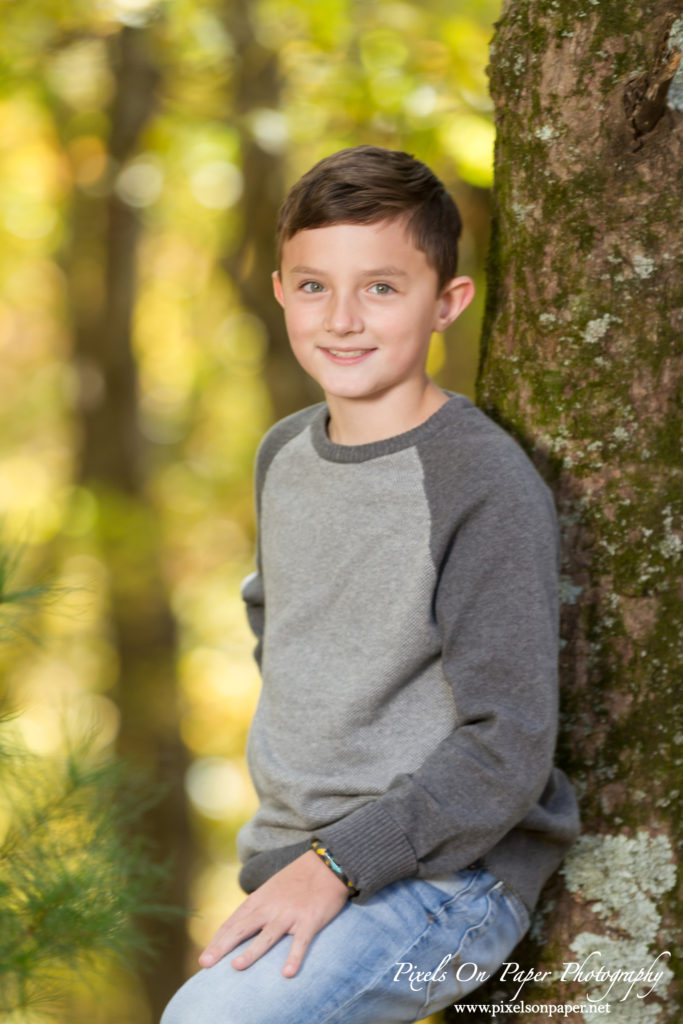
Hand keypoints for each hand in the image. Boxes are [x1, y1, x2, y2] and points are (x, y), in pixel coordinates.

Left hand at [198, 849, 350, 977]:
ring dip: (252, 951)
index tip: (204, 958)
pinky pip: (300, 942)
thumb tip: (240, 928)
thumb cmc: (297, 879)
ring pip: (267, 935)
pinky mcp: (309, 920)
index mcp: (259, 899)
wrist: (326, 864)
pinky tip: (287, 973)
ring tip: (236, 966)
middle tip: (206, 963)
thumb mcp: (271, 889)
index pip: (233, 922)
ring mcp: (289, 914)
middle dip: (223, 946)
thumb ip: (257, 907)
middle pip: (242, 928)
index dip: (217, 940)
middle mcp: (270, 907)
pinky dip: (294, 957)